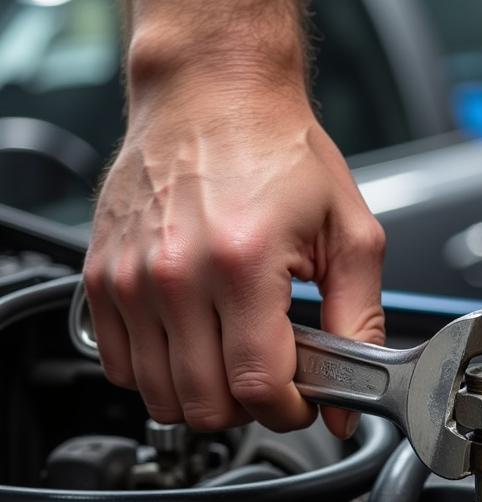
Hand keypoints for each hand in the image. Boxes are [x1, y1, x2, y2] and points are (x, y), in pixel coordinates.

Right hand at [83, 84, 384, 437]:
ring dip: (204, 393)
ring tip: (234, 353)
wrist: (214, 91)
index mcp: (243, 264)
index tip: (303, 399)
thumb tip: (346, 400)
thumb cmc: (281, 151)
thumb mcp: (350, 235)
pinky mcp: (103, 277)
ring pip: (161, 395)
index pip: (258, 387)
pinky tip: (194, 341)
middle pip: (205, 404)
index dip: (289, 410)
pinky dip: (159, 371)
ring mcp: (131, 279)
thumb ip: (357, 323)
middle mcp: (176, 275)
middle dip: (250, 407)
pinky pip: (120, 366)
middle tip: (273, 374)